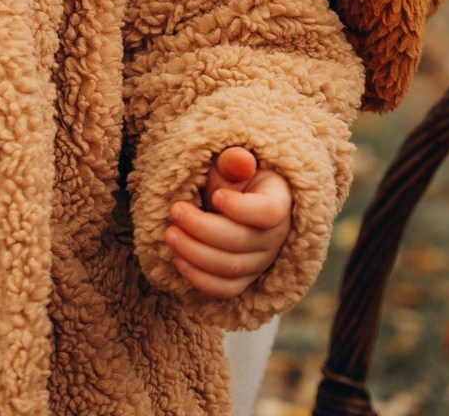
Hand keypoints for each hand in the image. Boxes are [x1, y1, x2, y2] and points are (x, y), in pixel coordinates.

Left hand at [163, 146, 293, 299]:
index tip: (214, 194)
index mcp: (279, 201)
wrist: (233, 200)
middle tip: (175, 211)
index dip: (240, 207)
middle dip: (202, 228)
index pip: (268, 212)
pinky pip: (226, 289)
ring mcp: (261, 262)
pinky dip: (201, 279)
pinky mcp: (245, 278)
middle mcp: (275, 237)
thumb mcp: (232, 163)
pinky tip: (178, 260)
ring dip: (195, 253)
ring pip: (231, 267)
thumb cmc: (232, 178)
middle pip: (241, 241)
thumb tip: (240, 160)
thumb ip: (234, 161)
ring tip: (169, 233)